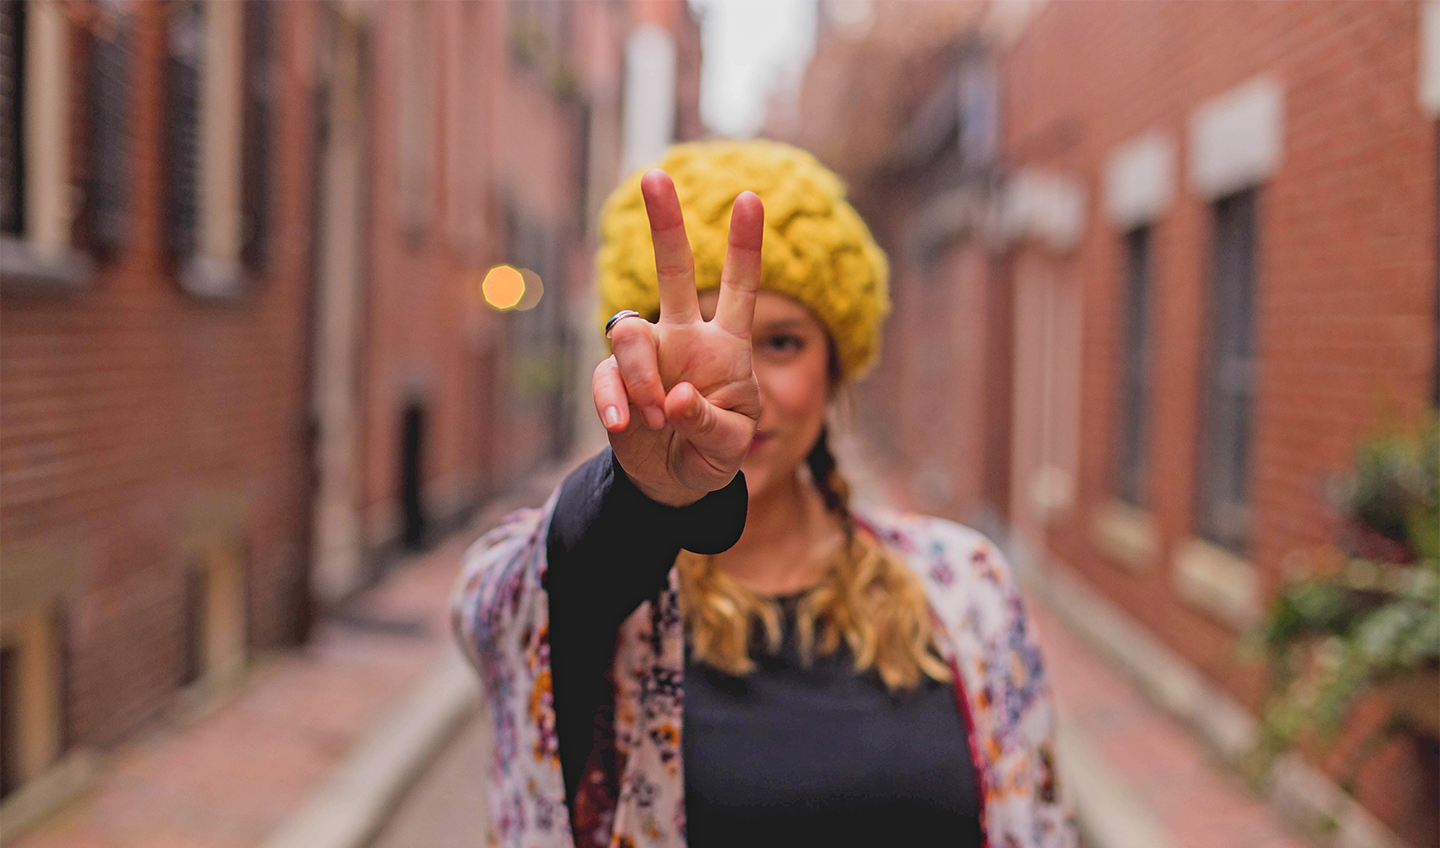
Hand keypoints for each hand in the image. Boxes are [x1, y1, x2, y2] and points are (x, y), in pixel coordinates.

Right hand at [592, 170, 762, 507]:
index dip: (745, 245)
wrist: (674, 482)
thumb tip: (675, 398)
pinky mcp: (615, 381)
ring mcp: (648, 357)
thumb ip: (710, 422)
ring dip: (641, 376)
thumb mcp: (730, 445)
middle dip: (665, 224)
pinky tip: (623, 423)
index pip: (739, 288)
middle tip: (655, 175)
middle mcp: (685, 338)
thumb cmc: (713, 453)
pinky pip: (605, 377)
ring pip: (631, 334)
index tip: (751, 197)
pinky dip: (613, 400)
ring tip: (654, 417)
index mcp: (726, 346)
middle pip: (673, 272)